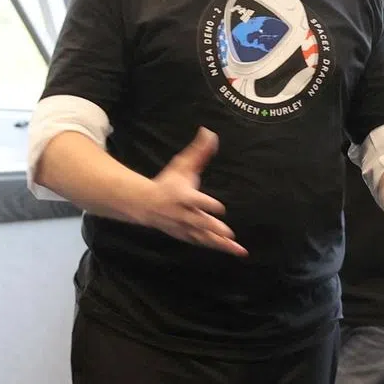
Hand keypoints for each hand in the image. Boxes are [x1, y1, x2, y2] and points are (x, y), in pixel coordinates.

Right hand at [142, 127, 247, 256]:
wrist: (144, 204)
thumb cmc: (168, 181)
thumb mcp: (182, 165)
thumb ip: (199, 152)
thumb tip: (210, 133)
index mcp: (183, 196)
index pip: (196, 201)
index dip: (207, 204)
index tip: (219, 207)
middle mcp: (184, 214)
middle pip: (200, 222)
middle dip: (213, 228)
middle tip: (229, 233)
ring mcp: (185, 227)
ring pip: (204, 237)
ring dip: (221, 244)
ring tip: (238, 249)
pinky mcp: (187, 235)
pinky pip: (204, 242)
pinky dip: (218, 248)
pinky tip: (234, 251)